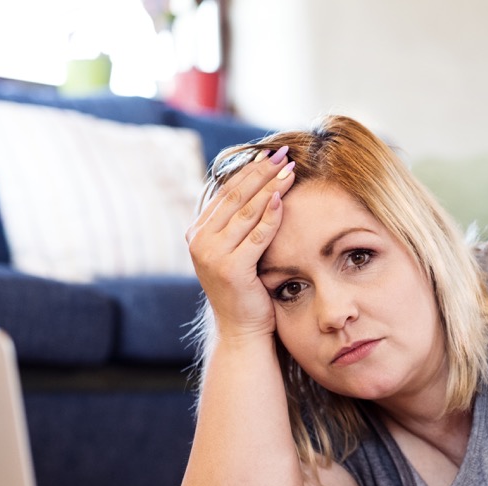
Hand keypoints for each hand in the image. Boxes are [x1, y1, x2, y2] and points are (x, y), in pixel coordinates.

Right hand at [186, 146, 296, 340]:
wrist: (242, 329)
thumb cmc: (246, 290)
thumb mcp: (236, 251)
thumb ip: (239, 224)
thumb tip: (259, 187)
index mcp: (198, 232)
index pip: (226, 192)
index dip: (249, 171)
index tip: (271, 154)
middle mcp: (199, 241)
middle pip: (235, 197)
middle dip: (261, 173)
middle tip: (283, 153)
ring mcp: (212, 255)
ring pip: (246, 212)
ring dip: (269, 188)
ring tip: (290, 170)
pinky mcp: (231, 269)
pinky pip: (256, 236)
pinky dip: (271, 216)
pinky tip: (283, 199)